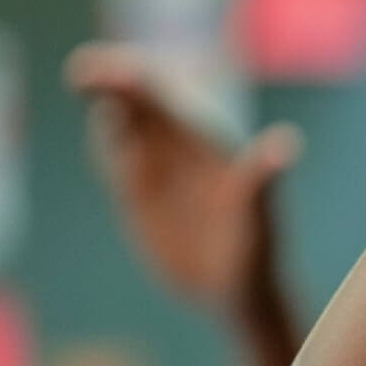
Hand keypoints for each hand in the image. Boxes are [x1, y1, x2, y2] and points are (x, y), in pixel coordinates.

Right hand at [67, 44, 300, 307]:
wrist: (241, 293)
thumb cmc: (258, 254)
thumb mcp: (259, 219)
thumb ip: (262, 180)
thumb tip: (286, 141)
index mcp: (204, 145)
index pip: (164, 100)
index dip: (137, 80)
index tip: (111, 73)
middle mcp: (179, 150)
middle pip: (138, 103)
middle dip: (109, 83)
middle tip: (80, 74)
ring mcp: (159, 172)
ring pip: (124, 129)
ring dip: (107, 113)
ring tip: (85, 93)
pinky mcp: (141, 198)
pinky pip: (119, 163)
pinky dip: (109, 150)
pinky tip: (106, 147)